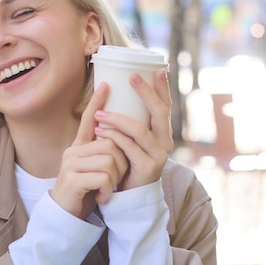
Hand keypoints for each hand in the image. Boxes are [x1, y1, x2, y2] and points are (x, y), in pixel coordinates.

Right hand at [51, 82, 128, 219]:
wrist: (65, 217)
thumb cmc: (84, 192)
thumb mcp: (94, 169)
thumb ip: (103, 153)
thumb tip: (119, 136)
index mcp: (79, 147)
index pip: (89, 118)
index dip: (97, 102)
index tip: (106, 83)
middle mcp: (73, 151)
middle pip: (110, 143)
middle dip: (121, 163)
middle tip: (116, 179)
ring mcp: (71, 164)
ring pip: (110, 160)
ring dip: (115, 178)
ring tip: (107, 189)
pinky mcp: (73, 179)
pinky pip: (104, 176)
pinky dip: (108, 189)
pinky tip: (102, 197)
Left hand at [93, 69, 172, 190]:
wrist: (129, 196)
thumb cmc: (126, 163)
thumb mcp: (129, 141)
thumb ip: (128, 124)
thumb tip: (115, 93)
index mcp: (162, 133)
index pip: (165, 106)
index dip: (163, 88)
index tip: (159, 68)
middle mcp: (165, 142)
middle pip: (160, 112)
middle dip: (146, 92)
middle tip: (132, 76)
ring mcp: (158, 156)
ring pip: (140, 130)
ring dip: (118, 118)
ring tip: (100, 112)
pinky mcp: (147, 168)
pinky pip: (129, 148)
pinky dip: (113, 137)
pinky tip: (100, 131)